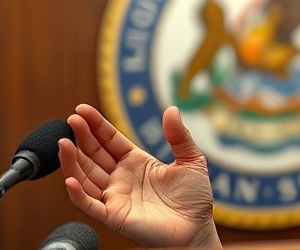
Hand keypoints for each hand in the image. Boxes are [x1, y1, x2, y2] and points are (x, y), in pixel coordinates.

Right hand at [58, 104, 221, 247]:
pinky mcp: (113, 216)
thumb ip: (179, 135)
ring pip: (85, 176)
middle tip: (71, 119)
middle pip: (93, 154)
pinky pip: (89, 204)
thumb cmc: (194, 198)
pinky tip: (69, 178)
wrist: (196, 228)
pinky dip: (77, 192)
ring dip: (71, 161)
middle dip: (81, 137)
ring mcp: (115, 196)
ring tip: (63, 142)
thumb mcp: (191, 160)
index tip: (82, 109)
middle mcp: (121, 178)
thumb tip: (172, 109)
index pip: (110, 139)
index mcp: (136, 162)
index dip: (96, 125)